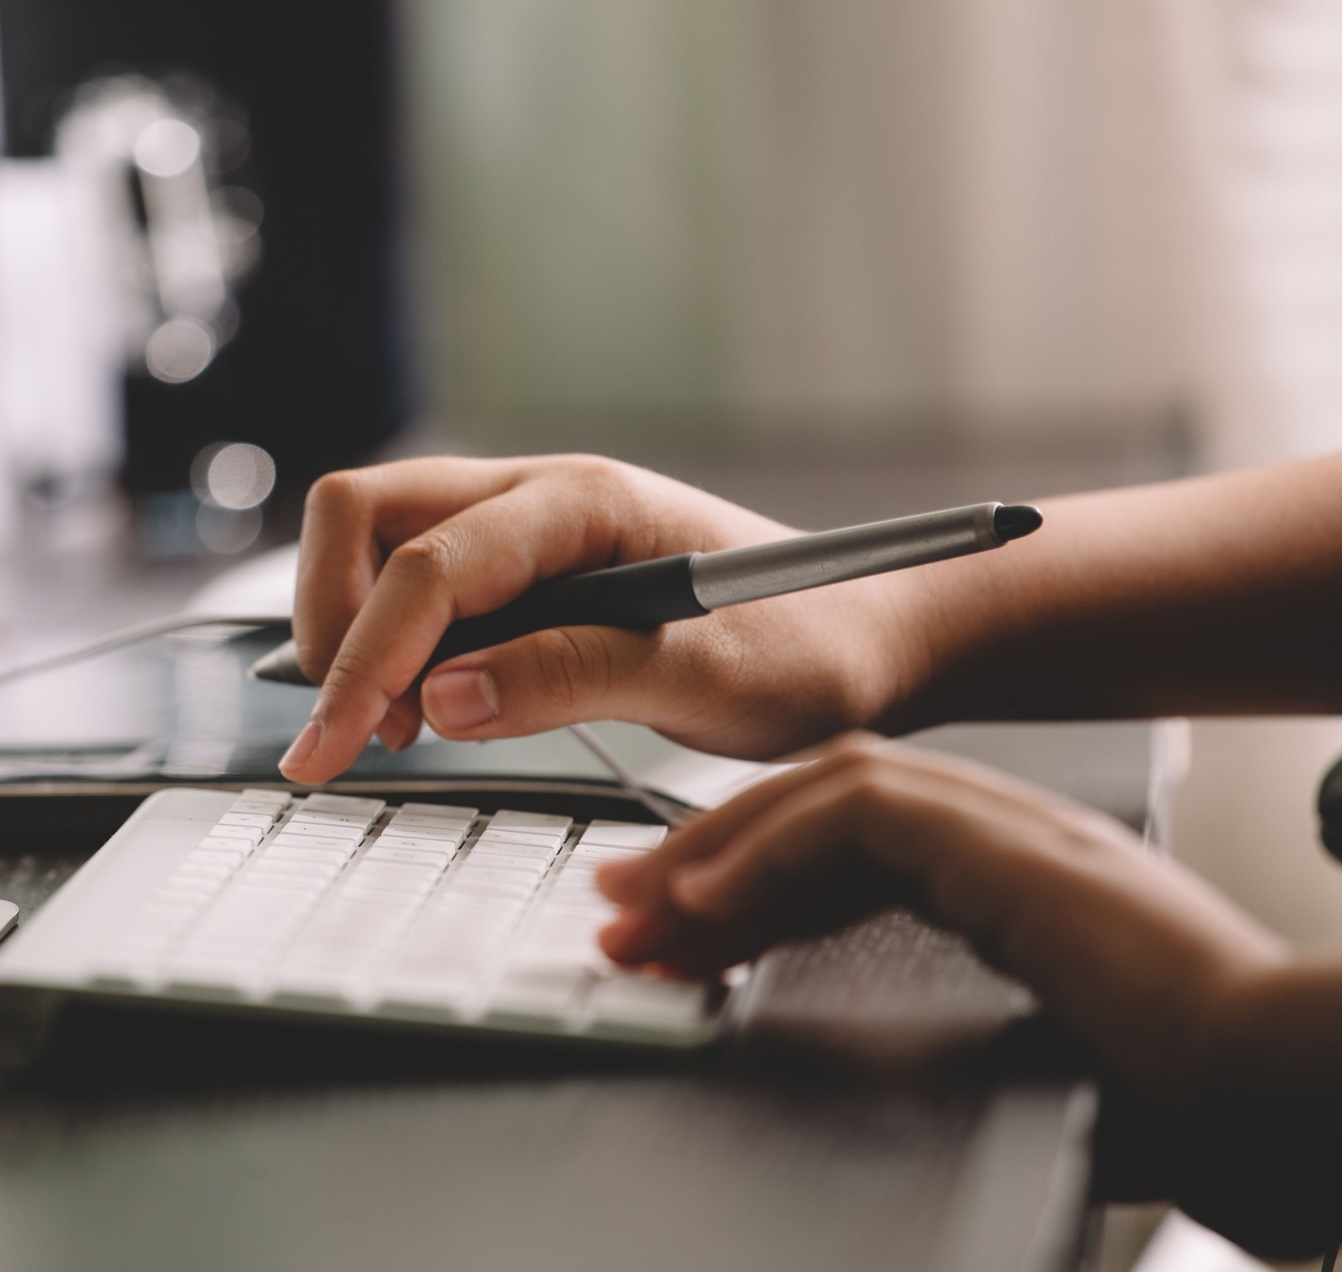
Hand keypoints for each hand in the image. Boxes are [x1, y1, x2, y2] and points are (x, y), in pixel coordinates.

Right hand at [278, 455, 933, 782]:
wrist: (861, 636)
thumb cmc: (803, 643)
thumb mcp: (700, 672)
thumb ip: (568, 675)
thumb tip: (439, 700)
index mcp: (583, 502)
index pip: (431, 564)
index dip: (369, 657)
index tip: (334, 747)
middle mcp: (535, 496)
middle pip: (364, 514)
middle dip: (335, 621)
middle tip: (363, 729)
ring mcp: (517, 530)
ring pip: (371, 543)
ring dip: (354, 632)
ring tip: (396, 724)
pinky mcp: (513, 574)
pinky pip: (409, 585)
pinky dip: (388, 645)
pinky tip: (424, 707)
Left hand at [596, 736, 1282, 1093]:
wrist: (1291, 1096)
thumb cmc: (1198, 1108)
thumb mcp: (1029, 1077)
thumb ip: (950, 1058)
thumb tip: (866, 1102)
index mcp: (1023, 890)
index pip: (856, 861)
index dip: (758, 894)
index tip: (678, 939)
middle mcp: (1015, 842)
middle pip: (825, 815)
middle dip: (714, 859)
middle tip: (624, 909)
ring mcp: (1019, 830)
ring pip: (829, 791)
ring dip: (723, 846)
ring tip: (639, 907)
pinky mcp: (1013, 844)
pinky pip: (860, 810)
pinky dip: (771, 846)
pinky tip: (708, 897)